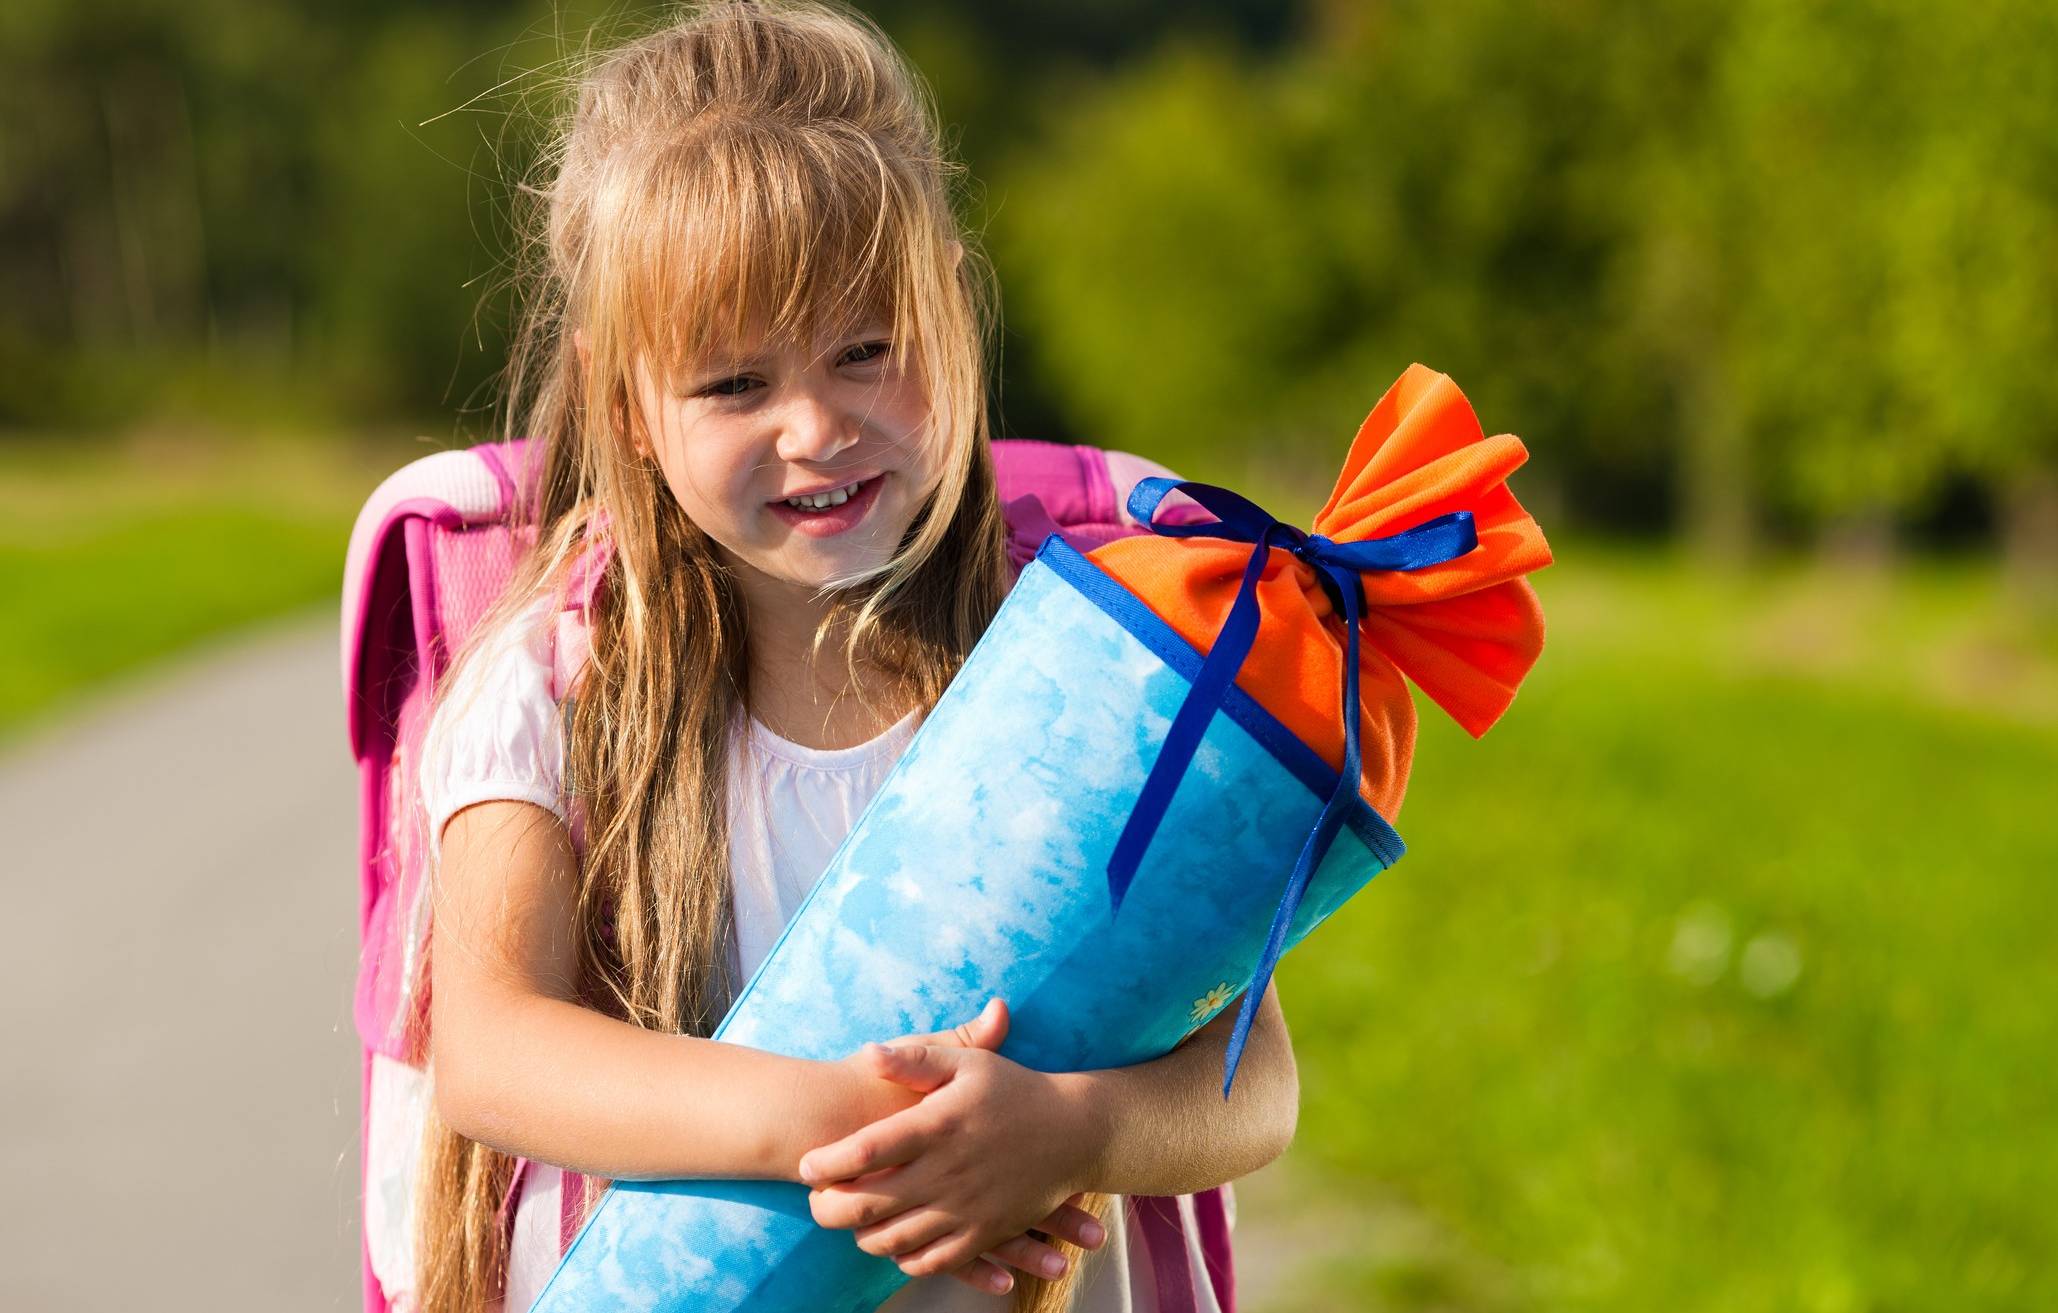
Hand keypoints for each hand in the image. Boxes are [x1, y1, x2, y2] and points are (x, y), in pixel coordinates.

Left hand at [804, 999, 1105, 1293]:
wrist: (1075, 1131)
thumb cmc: (1015, 1090)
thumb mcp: (968, 1064)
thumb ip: (915, 1059)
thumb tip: (867, 1052)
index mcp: (940, 1125)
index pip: (867, 1149)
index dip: (827, 1162)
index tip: (805, 1165)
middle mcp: (949, 1171)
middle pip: (869, 1204)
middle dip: (829, 1208)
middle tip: (815, 1200)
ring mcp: (967, 1208)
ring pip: (894, 1239)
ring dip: (862, 1235)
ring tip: (851, 1219)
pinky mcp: (985, 1232)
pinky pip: (933, 1260)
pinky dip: (904, 1257)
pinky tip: (894, 1241)